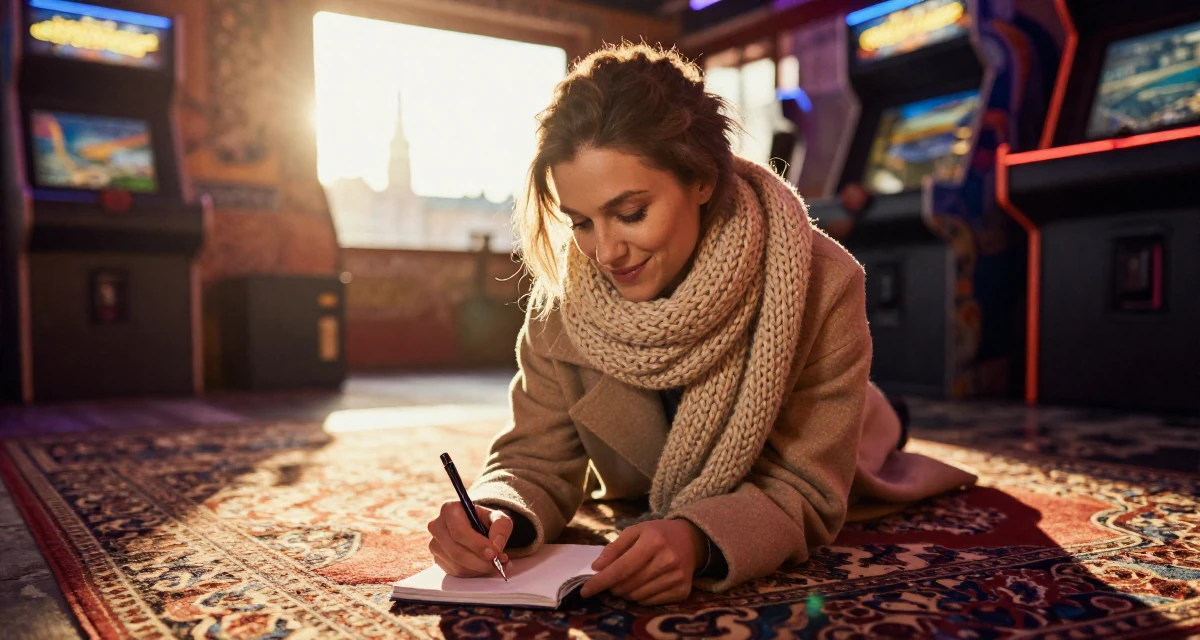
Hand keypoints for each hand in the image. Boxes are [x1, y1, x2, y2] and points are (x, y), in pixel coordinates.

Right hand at [427, 501, 512, 576]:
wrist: (476, 526)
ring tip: (494, 566)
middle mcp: (437, 526)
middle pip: (456, 551)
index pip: (459, 531)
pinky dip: (472, 572)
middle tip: (497, 564)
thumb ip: (501, 528)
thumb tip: (497, 546)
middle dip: (479, 562)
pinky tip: (483, 567)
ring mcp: (435, 544)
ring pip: (456, 564)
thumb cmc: (485, 520)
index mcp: (450, 510)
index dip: (477, 545)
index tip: (493, 554)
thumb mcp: (498, 518)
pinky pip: (455, 571)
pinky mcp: (437, 558)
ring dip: (478, 569)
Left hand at [580, 519, 704, 604]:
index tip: (585, 591)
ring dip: (626, 593)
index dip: (601, 582)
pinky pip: (651, 603)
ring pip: (638, 596)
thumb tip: (596, 568)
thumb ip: (614, 548)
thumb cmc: (658, 534)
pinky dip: (640, 598)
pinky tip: (643, 585)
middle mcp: (668, 560)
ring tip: (628, 581)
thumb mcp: (635, 531)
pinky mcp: (683, 591)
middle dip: (612, 587)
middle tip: (611, 581)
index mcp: (653, 541)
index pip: (621, 568)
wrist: (691, 539)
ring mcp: (677, 577)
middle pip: (628, 585)